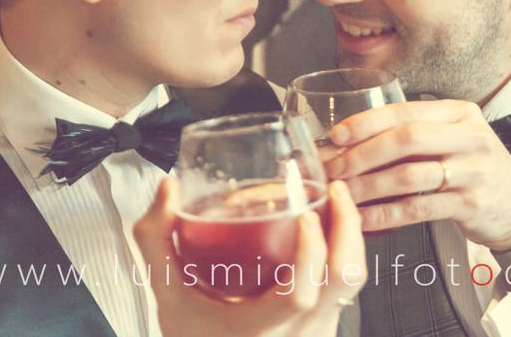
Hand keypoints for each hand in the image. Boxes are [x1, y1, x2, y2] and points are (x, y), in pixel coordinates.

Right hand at [133, 178, 365, 336]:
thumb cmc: (192, 336)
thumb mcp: (168, 295)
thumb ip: (157, 241)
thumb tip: (167, 188)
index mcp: (259, 328)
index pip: (300, 295)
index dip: (309, 254)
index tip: (305, 215)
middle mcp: (297, 333)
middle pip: (344, 279)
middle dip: (348, 226)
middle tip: (335, 189)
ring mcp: (317, 330)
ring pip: (353, 281)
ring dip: (351, 236)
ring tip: (337, 200)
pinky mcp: (326, 324)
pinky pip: (348, 286)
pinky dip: (346, 251)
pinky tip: (332, 227)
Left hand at [324, 99, 510, 250]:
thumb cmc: (475, 170)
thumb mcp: (454, 140)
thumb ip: (415, 136)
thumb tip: (353, 143)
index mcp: (460, 113)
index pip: (404, 111)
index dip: (366, 122)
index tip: (336, 136)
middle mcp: (469, 136)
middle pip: (406, 138)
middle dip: (362, 154)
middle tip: (335, 169)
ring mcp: (473, 170)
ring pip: (409, 175)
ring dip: (369, 186)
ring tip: (342, 195)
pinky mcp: (471, 204)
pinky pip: (418, 208)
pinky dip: (386, 214)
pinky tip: (365, 218)